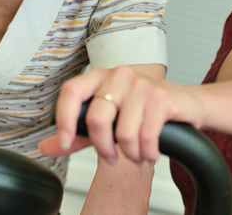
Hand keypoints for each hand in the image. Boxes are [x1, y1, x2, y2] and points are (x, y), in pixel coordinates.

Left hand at [39, 66, 204, 163]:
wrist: (185, 105)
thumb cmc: (143, 110)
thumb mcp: (108, 120)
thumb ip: (78, 133)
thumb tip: (46, 146)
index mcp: (100, 77)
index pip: (71, 91)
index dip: (64, 119)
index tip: (65, 142)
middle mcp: (119, 75)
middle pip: (97, 117)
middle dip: (103, 147)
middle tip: (111, 157)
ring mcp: (142, 84)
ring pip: (124, 132)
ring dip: (131, 154)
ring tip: (136, 154)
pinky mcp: (162, 97)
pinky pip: (146, 135)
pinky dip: (147, 152)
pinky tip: (151, 151)